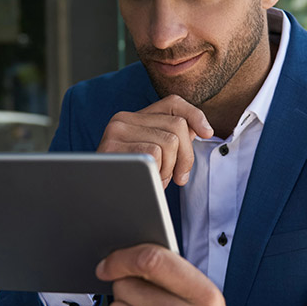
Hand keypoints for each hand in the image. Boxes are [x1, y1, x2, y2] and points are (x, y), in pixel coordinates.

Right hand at [97, 95, 212, 187]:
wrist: (98, 202)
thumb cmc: (130, 181)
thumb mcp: (153, 157)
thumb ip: (172, 139)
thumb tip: (201, 129)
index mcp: (134, 118)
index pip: (173, 103)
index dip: (195, 115)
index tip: (208, 133)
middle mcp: (123, 119)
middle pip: (178, 126)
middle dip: (186, 156)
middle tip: (179, 177)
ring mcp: (116, 131)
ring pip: (170, 142)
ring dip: (170, 168)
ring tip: (157, 180)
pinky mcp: (113, 147)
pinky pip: (154, 154)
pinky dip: (158, 172)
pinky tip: (147, 181)